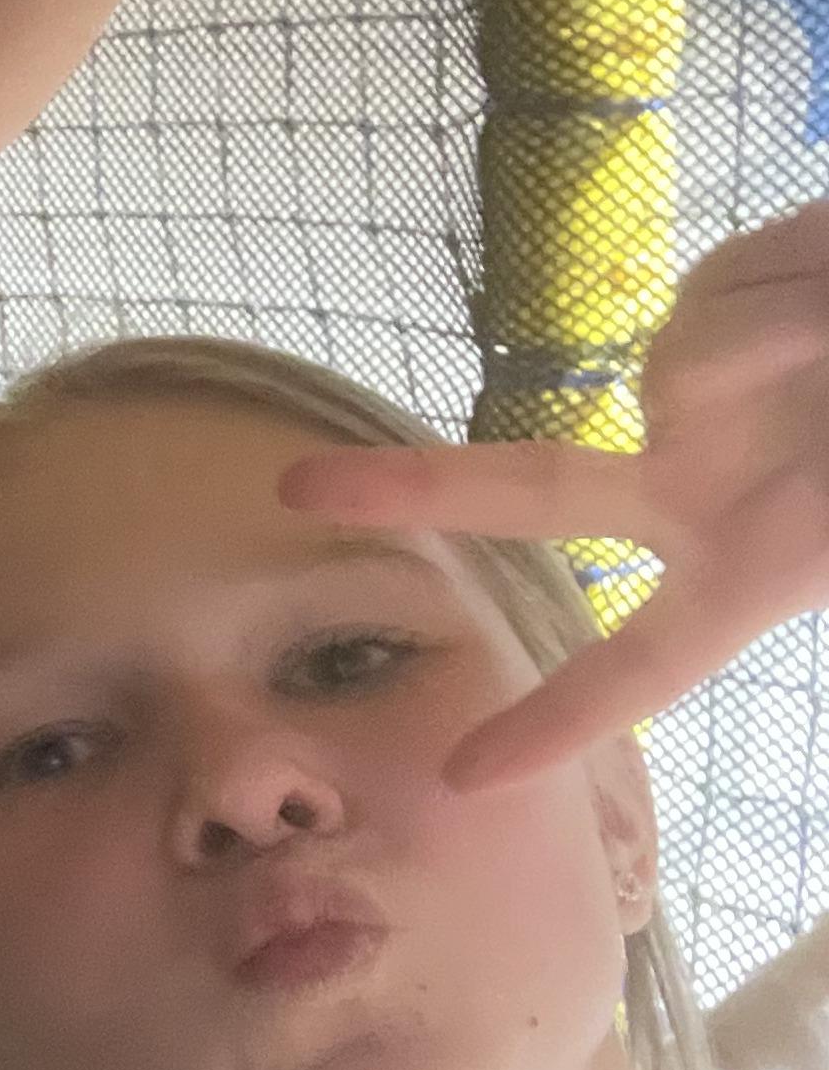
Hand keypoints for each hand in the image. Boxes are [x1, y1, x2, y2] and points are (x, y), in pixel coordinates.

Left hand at [283, 205, 828, 790]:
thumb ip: (784, 467)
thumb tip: (681, 386)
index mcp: (756, 566)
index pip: (643, 662)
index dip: (562, 720)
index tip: (465, 778)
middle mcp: (703, 479)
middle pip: (535, 489)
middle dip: (418, 487)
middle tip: (290, 487)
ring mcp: (698, 389)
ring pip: (681, 366)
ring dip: (793, 342)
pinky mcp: (712, 299)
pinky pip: (719, 300)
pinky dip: (792, 291)